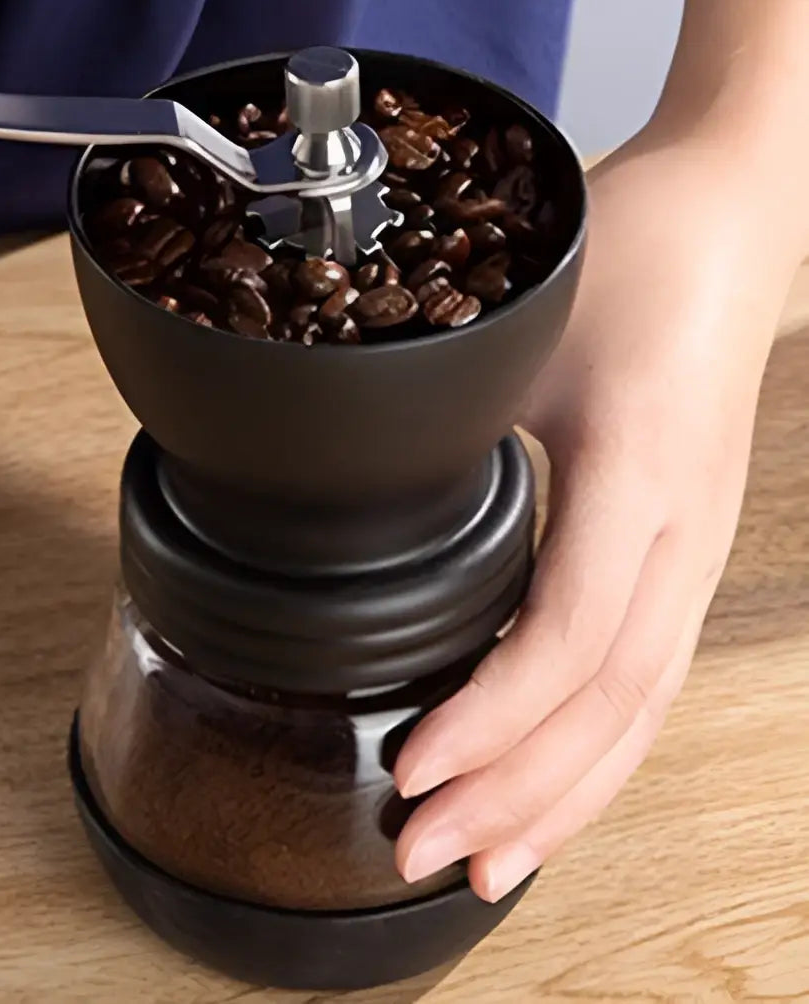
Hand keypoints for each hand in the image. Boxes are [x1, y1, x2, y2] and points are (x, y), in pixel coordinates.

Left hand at [392, 140, 790, 901]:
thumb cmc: (629, 254)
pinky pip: (645, 677)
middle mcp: (680, 531)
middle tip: (419, 853)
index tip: (411, 765)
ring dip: (557, 797)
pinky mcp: (684, 551)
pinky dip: (595, 751)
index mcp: (635, 469)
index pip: (566, 634)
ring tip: (482, 865)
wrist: (729, 218)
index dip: (488, 716)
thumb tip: (356, 506)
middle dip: (510, 795)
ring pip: (636, 711)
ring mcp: (695, 548)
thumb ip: (448, 418)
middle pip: (605, 705)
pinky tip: (547, 790)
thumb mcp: (521, 323)